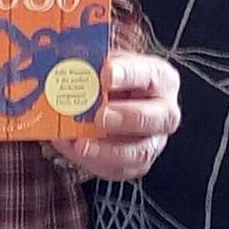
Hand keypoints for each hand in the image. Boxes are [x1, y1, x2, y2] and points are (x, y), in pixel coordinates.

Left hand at [52, 50, 180, 180]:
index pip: (150, 74)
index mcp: (159, 78)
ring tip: (81, 143)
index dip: (129, 74)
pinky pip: (119, 169)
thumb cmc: (109, 77)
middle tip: (100, 115)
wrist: (113, 97)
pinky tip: (73, 149)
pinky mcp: (136, 162)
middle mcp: (164, 111)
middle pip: (157, 118)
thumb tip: (64, 59)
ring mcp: (153, 140)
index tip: (107, 73)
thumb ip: (93, 61)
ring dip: (109, 150)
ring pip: (140, 152)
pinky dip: (94, 162)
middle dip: (127, 118)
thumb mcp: (105, 61)